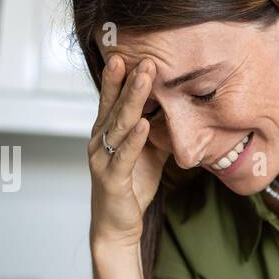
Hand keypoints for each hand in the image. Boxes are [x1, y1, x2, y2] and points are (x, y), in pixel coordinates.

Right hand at [87, 56, 169, 248]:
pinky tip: (144, 124)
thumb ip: (158, 131)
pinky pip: (124, 156)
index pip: (112, 99)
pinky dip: (135, 139)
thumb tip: (178, 109)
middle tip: (142, 56)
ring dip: (133, 99)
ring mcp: (103, 159)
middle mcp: (100, 141)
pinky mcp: (112, 180)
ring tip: (144, 77)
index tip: (131, 53)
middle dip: (128, 79)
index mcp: (107, 132)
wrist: (117, 226)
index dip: (120, 77)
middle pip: (114, 105)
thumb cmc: (131, 186)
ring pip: (119, 124)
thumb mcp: (149, 153)